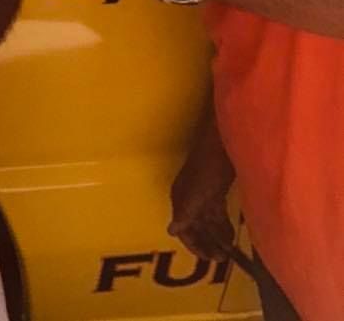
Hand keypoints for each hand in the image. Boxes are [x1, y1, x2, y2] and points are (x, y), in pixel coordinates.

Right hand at [168, 139, 235, 262]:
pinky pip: (217, 213)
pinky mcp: (216, 189)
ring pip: (207, 221)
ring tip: (229, 250)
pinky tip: (231, 234)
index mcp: (180, 198)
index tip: (208, 259)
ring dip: (216, 236)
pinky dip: (223, 225)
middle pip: (195, 226)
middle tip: (221, 259)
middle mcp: (189, 197)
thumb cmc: (207, 169)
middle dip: (206, 243)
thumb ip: (185, 214)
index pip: (183, 228)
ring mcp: (203, 193)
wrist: (222, 144)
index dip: (194, 245)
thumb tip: (171, 231)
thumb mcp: (195, 195)